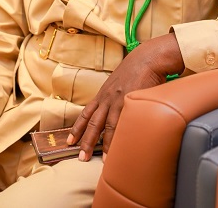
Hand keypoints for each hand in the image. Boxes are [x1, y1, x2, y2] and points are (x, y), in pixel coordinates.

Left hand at [67, 33, 183, 160]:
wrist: (147, 58)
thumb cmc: (135, 69)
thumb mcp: (118, 82)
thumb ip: (114, 95)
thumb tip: (115, 107)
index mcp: (103, 94)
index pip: (86, 114)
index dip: (77, 128)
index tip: (70, 141)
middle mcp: (108, 99)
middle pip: (94, 124)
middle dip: (86, 141)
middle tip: (81, 157)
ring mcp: (119, 101)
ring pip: (108, 126)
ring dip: (105, 144)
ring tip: (104, 159)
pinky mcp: (131, 102)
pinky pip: (124, 123)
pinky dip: (121, 136)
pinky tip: (120, 146)